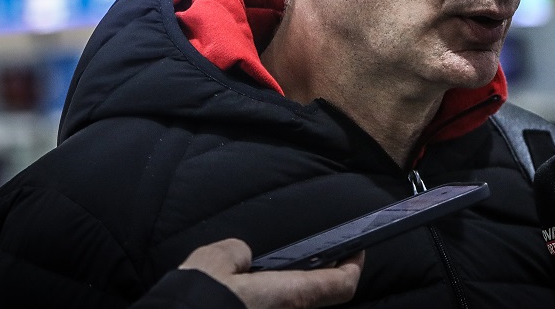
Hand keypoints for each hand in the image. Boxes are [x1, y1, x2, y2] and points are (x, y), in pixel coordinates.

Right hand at [178, 238, 362, 308]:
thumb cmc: (197, 298)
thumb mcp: (218, 258)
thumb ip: (238, 254)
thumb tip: (242, 260)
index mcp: (288, 295)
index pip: (341, 285)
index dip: (353, 266)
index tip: (356, 251)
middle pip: (311, 297)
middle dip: (309, 277)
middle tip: (302, 257)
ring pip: (286, 307)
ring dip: (281, 291)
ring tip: (261, 274)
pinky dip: (263, 301)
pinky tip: (241, 292)